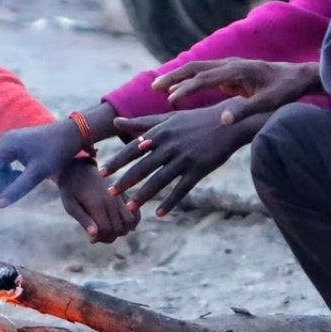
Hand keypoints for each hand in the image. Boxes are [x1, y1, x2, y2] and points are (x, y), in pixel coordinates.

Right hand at [0, 120, 83, 208]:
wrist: (72, 134)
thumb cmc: (57, 152)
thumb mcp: (38, 173)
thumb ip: (17, 188)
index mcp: (6, 145)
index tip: (0, 204)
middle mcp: (3, 140)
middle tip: (5, 200)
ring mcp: (8, 141)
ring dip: (1, 180)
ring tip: (14, 191)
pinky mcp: (15, 143)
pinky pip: (3, 161)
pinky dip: (7, 173)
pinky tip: (19, 179)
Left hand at [57, 161, 139, 242]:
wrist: (78, 169)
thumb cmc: (71, 190)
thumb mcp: (71, 206)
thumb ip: (84, 221)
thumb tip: (94, 237)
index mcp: (97, 204)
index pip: (107, 230)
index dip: (100, 238)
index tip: (91, 239)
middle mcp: (112, 201)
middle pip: (119, 229)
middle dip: (109, 237)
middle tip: (98, 235)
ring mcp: (119, 197)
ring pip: (130, 222)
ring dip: (121, 231)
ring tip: (109, 229)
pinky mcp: (124, 194)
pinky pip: (135, 211)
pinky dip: (133, 221)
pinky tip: (121, 224)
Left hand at [101, 102, 268, 216]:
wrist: (228, 123)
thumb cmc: (194, 120)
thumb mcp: (168, 118)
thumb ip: (140, 122)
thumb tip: (116, 121)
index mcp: (161, 132)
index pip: (133, 149)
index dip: (117, 161)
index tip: (101, 172)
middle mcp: (170, 146)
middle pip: (143, 167)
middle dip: (125, 181)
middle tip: (109, 192)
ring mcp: (184, 159)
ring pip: (159, 181)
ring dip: (143, 195)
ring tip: (130, 208)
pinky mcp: (198, 170)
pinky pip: (181, 189)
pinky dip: (170, 202)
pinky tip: (159, 213)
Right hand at [152, 59, 321, 124]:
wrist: (297, 76)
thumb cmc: (284, 92)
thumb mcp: (267, 104)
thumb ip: (245, 110)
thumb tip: (223, 120)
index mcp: (238, 71)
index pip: (206, 78)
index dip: (188, 88)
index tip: (172, 99)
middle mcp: (230, 64)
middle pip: (195, 67)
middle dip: (174, 77)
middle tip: (154, 87)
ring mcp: (229, 66)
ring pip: (197, 68)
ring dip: (177, 77)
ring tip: (158, 88)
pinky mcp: (229, 72)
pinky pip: (203, 74)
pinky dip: (188, 80)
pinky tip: (177, 90)